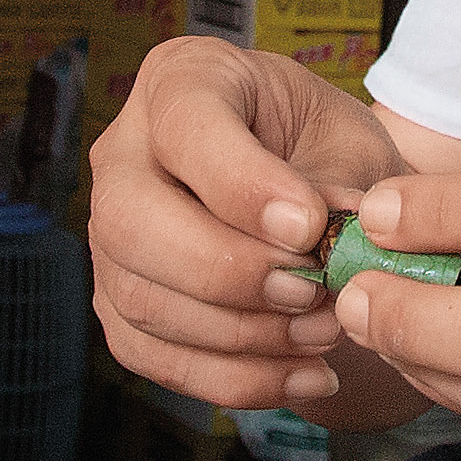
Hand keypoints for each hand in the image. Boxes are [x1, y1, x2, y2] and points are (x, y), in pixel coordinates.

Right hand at [85, 35, 406, 419]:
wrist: (314, 199)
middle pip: (130, 219)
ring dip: (242, 333)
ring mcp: (111, 237)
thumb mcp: (349, 142)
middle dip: (227, 270)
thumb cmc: (324, 152)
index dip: (242, 183)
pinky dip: (235, 378)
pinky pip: (155, 357)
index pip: (185, 125)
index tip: (310, 225)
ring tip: (324, 331)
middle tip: (311, 289)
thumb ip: (340, 183)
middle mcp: (124, 155)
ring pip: (140, 298)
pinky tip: (305, 375)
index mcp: (182, 81)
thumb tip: (338, 236)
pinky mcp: (121, 304)